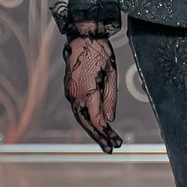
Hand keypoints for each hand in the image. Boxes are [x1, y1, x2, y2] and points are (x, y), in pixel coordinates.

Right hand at [59, 28, 122, 153]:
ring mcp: (70, 93)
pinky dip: (87, 118)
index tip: (117, 142)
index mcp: (86, 92)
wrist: (82, 36)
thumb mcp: (110, 74)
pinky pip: (78, 108)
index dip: (106, 132)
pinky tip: (96, 125)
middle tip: (111, 149)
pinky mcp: (70, 90)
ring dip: (93, 130)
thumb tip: (110, 119)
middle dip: (99, 137)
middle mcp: (75, 95)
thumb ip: (110, 99)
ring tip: (106, 142)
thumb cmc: (99, 52)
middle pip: (87, 122)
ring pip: (81, 117)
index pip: (96, 119)